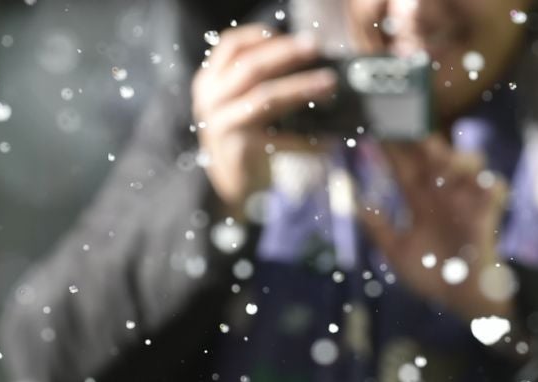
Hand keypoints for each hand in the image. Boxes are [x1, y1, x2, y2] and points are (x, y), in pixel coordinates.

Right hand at [193, 26, 337, 217]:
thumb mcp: (244, 108)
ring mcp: (220, 122)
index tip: (287, 34)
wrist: (237, 192)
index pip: (230, 46)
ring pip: (264, 93)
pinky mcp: (237, 145)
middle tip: (314, 47)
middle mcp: (210, 98)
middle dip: (285, 52)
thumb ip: (260, 84)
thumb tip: (304, 60)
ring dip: (300, 85)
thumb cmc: (248, 145)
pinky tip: (325, 135)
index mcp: (210, 82)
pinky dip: (303, 133)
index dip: (259, 35)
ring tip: (328, 83)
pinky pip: (276, 133)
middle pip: (248, 64)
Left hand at [361, 135, 517, 329]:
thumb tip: (355, 202)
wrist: (463, 299)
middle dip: (424, 140)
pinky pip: (495, 188)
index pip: (403, 166)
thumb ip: (379, 228)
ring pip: (468, 161)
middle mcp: (442, 194)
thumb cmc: (432, 276)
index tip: (377, 129)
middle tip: (412, 134)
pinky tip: (483, 190)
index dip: (391, 148)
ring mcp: (466, 201)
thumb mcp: (398, 253)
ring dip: (457, 159)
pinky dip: (490, 186)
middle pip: (434, 154)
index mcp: (419, 200)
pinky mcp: (487, 214)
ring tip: (445, 167)